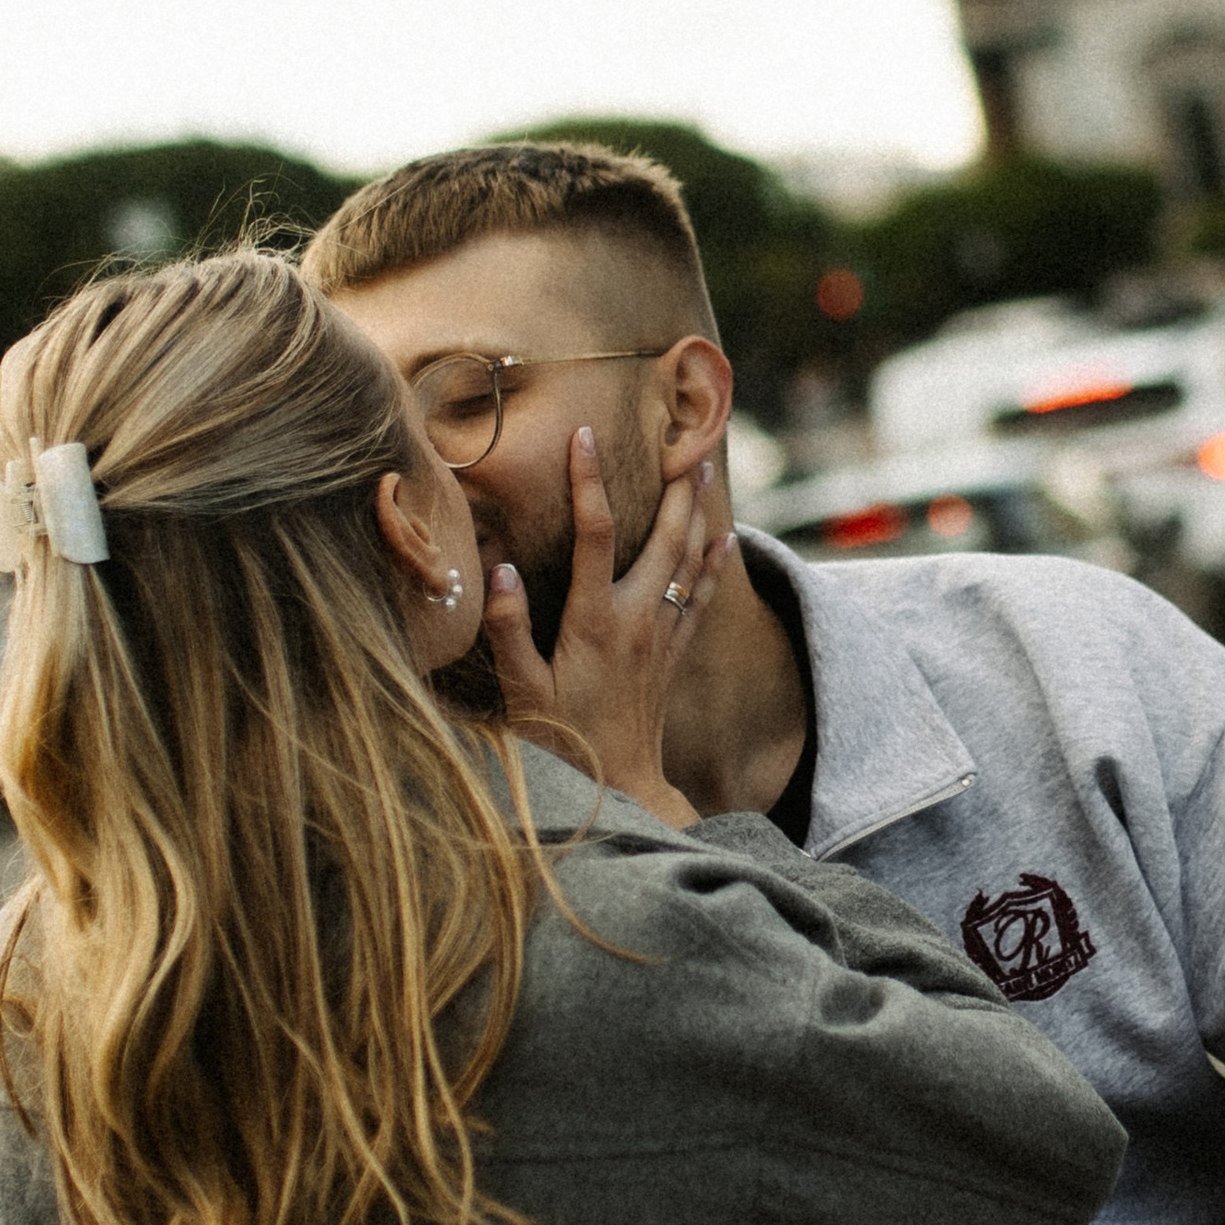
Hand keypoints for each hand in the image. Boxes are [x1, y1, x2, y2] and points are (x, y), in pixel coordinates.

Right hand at [480, 430, 728, 826]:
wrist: (620, 787)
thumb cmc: (562, 740)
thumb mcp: (522, 690)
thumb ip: (507, 630)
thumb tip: (500, 571)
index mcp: (595, 621)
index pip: (593, 535)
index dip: (588, 483)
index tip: (585, 438)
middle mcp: (637, 619)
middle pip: (663, 538)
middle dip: (671, 487)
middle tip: (679, 440)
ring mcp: (661, 636)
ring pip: (688, 562)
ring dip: (697, 514)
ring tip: (702, 470)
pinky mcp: (673, 655)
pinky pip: (699, 599)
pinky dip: (713, 565)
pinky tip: (724, 540)